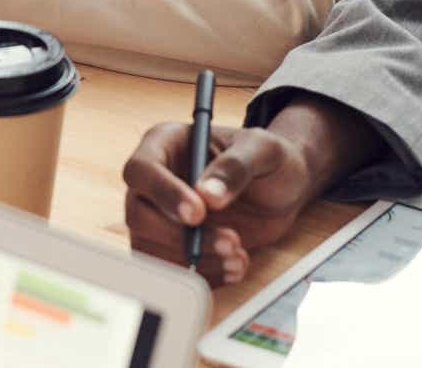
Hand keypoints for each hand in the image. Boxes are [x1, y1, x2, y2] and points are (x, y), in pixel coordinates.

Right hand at [123, 95, 381, 283]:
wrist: (282, 189)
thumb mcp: (263, 150)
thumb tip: (208, 195)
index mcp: (165, 144)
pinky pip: (171, 271)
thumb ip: (236, 167)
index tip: (198, 214)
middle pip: (139, 216)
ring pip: (152, 249)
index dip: (164, 194)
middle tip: (230, 241)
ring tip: (237, 255)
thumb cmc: (268, 159)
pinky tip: (234, 267)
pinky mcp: (172, 247)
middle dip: (182, 238)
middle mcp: (154, 182)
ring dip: (194, 262)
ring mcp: (159, 217)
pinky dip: (203, 276)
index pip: (141, 170)